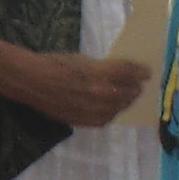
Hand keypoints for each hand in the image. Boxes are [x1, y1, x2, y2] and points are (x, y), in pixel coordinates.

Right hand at [21, 52, 149, 126]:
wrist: (31, 81)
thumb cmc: (55, 63)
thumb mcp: (83, 59)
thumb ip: (103, 68)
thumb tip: (118, 72)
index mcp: (100, 74)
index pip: (128, 73)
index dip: (140, 72)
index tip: (147, 72)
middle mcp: (99, 94)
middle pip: (126, 93)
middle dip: (135, 89)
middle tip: (140, 86)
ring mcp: (91, 110)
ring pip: (117, 108)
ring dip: (126, 102)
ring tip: (129, 98)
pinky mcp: (82, 120)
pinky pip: (104, 120)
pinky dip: (112, 114)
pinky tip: (113, 110)